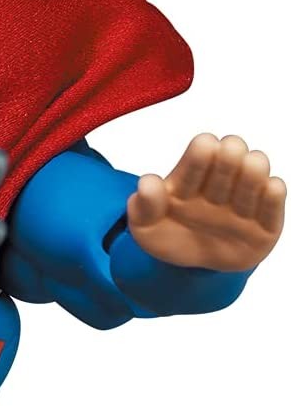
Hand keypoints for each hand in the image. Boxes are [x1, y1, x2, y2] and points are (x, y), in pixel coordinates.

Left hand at [129, 133, 284, 271]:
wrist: (187, 271)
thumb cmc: (166, 237)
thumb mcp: (144, 227)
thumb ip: (143, 206)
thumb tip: (148, 182)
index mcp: (188, 180)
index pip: (200, 154)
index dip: (203, 149)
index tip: (205, 145)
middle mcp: (218, 185)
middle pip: (231, 158)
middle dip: (230, 155)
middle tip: (229, 153)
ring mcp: (242, 205)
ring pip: (255, 175)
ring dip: (253, 170)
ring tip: (251, 167)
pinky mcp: (264, 226)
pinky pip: (274, 206)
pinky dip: (273, 195)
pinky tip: (270, 187)